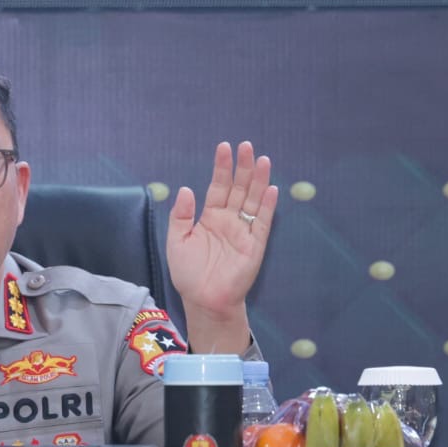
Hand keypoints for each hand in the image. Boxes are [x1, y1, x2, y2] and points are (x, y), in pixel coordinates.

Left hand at [166, 142, 277, 340]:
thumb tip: (186, 189)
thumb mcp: (176, 241)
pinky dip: (267, 206)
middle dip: (242, 167)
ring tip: (261, 159)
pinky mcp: (254, 245)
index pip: (218, 186)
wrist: (204, 300)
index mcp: (210, 217)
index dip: (221, 167)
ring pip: (252, 200)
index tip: (224, 147)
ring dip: (258, 180)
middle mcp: (228, 220)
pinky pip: (262, 222)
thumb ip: (180, 215)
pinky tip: (270, 188)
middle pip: (238, 188)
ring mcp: (243, 231)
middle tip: (246, 145)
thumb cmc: (189, 274)